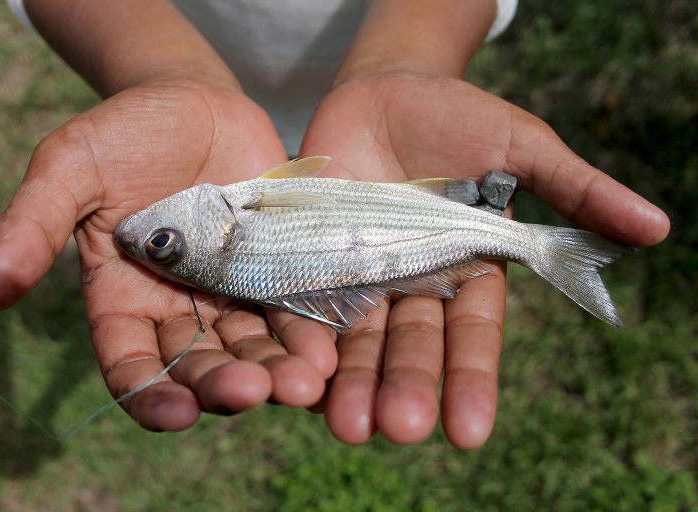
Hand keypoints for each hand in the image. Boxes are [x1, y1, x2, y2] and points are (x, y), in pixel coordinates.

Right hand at [0, 78, 337, 430]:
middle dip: (226, 383)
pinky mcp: (275, 271)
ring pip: (253, 346)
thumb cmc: (124, 133)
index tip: (176, 414)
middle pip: (201, 364)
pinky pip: (293, 310)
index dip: (150, 394)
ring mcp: (230, 294)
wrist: (192, 101)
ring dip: (279, 369)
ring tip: (306, 382)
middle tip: (255, 391)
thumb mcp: (70, 168)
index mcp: (122, 300)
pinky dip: (309, 330)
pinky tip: (331, 347)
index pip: (131, 364)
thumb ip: (32, 226)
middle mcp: (178, 309)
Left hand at [300, 74, 669, 446]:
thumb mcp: (522, 146)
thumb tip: (657, 227)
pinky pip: (306, 303)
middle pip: (410, 346)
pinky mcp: (314, 257)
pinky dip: (303, 340)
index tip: (469, 433)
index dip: (471, 382)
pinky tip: (299, 377)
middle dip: (404, 388)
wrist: (383, 89)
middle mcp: (414, 284)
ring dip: (351, 383)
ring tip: (346, 425)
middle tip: (396, 430)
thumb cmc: (459, 116)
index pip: (473, 337)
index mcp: (468, 271)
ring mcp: (362, 274)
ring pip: (357, 338)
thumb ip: (577, 189)